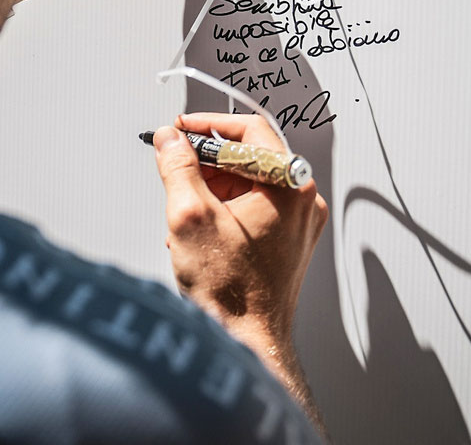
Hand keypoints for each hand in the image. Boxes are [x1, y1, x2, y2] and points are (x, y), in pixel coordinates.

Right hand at [153, 114, 328, 405]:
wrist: (248, 345)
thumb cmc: (230, 290)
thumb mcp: (190, 215)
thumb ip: (178, 166)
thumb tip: (169, 138)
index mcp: (289, 187)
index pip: (249, 131)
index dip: (208, 126)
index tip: (179, 130)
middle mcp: (302, 202)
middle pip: (249, 158)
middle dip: (206, 162)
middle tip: (174, 168)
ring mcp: (297, 226)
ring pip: (248, 185)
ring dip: (212, 189)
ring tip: (184, 214)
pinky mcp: (287, 244)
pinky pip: (253, 209)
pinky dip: (223, 211)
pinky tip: (198, 234)